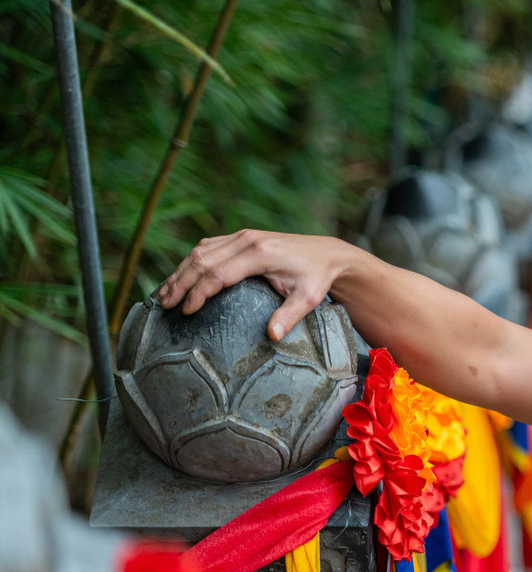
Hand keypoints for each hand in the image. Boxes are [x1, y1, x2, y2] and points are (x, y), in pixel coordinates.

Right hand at [158, 229, 349, 341]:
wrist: (326, 254)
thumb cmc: (316, 277)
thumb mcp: (309, 298)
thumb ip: (289, 315)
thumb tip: (272, 336)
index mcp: (260, 253)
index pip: (219, 273)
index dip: (199, 292)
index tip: (186, 311)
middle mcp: (247, 240)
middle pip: (202, 260)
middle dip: (180, 283)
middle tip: (165, 305)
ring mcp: (242, 236)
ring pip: (200, 251)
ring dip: (180, 272)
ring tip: (164, 294)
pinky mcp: (241, 237)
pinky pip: (208, 247)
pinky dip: (191, 263)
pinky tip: (180, 278)